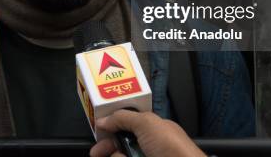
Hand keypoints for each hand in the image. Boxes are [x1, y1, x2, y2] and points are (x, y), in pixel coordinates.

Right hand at [90, 110, 205, 156]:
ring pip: (121, 156)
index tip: (99, 130)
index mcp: (153, 130)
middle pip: (121, 144)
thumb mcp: (146, 123)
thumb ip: (124, 117)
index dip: (113, 127)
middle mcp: (149, 147)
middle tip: (96, 152)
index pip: (127, 125)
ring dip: (114, 155)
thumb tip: (104, 119)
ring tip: (112, 155)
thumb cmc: (173, 148)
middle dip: (108, 147)